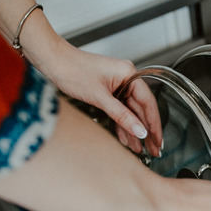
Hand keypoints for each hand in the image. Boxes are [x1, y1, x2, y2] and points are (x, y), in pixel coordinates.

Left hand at [36, 39, 162, 155]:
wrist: (52, 62)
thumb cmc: (72, 70)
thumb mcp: (100, 97)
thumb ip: (122, 115)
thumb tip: (139, 131)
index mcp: (129, 74)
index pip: (148, 103)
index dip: (154, 125)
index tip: (158, 141)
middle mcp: (126, 78)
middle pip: (141, 109)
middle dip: (146, 131)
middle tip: (153, 149)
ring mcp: (117, 85)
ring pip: (131, 112)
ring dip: (134, 131)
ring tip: (140, 149)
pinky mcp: (107, 91)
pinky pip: (120, 110)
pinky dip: (122, 124)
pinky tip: (126, 138)